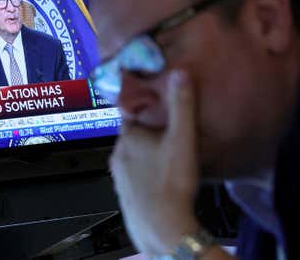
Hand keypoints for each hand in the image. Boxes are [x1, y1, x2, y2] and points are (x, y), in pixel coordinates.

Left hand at [109, 70, 199, 254]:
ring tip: (168, 156)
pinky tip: (161, 179)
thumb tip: (180, 72)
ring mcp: (118, 177)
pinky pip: (134, 176)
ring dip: (147, 153)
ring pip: (133, 156)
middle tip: (170, 131)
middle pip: (133, 135)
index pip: (131, 113)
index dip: (145, 107)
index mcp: (128, 137)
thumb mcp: (182, 139)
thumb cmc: (172, 183)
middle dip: (148, 131)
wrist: (162, 228)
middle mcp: (117, 155)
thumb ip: (182, 106)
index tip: (156, 103)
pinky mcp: (124, 194)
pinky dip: (145, 173)